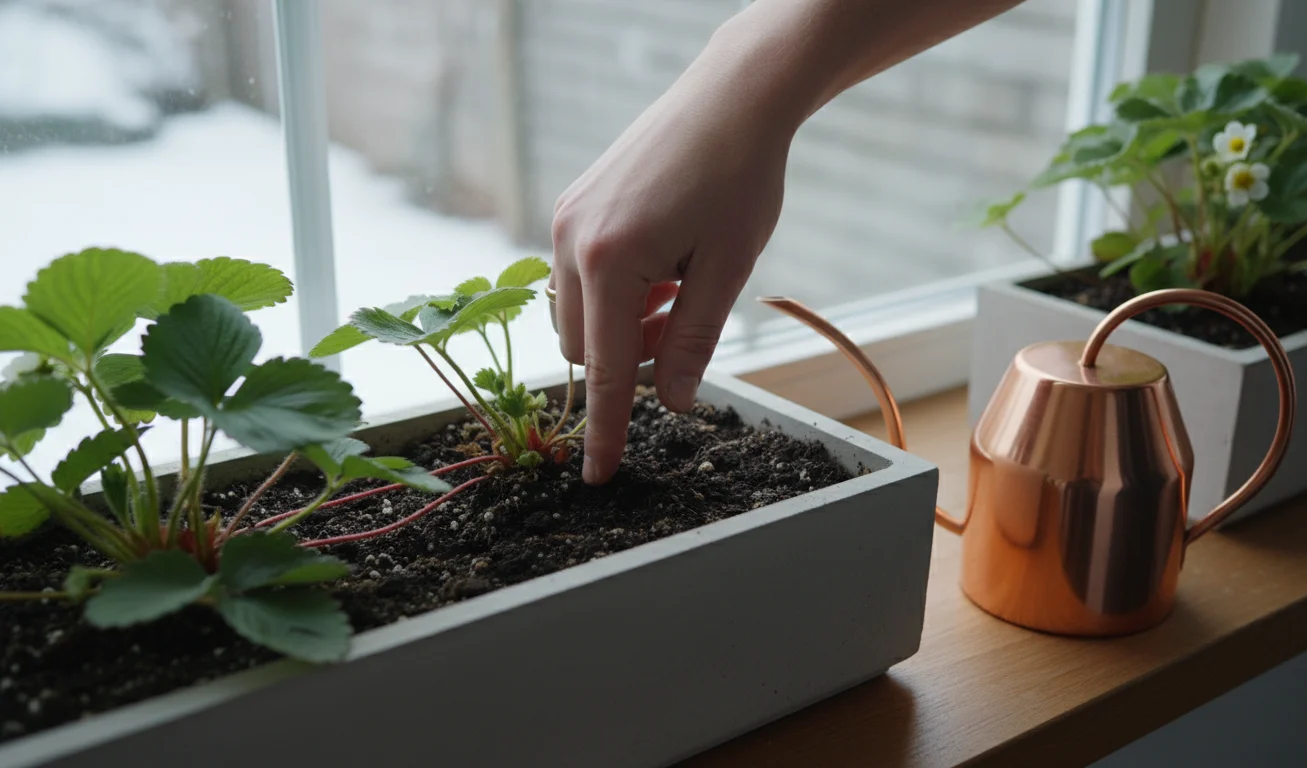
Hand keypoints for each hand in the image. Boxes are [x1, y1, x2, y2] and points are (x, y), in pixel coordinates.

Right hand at [550, 33, 798, 484]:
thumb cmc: (740, 179)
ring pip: (578, 313)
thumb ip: (692, 342)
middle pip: (583, 346)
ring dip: (624, 322)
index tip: (596, 476)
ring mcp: (565, 221)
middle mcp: (572, 242)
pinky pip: (580, 275)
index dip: (604, 429)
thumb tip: (670, 402)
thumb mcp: (727, 270)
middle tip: (683, 322)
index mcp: (610, 262)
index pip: (604, 371)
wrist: (729, 98)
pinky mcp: (572, 206)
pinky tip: (662, 258)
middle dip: (629, 355)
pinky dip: (617, 289)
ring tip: (678, 282)